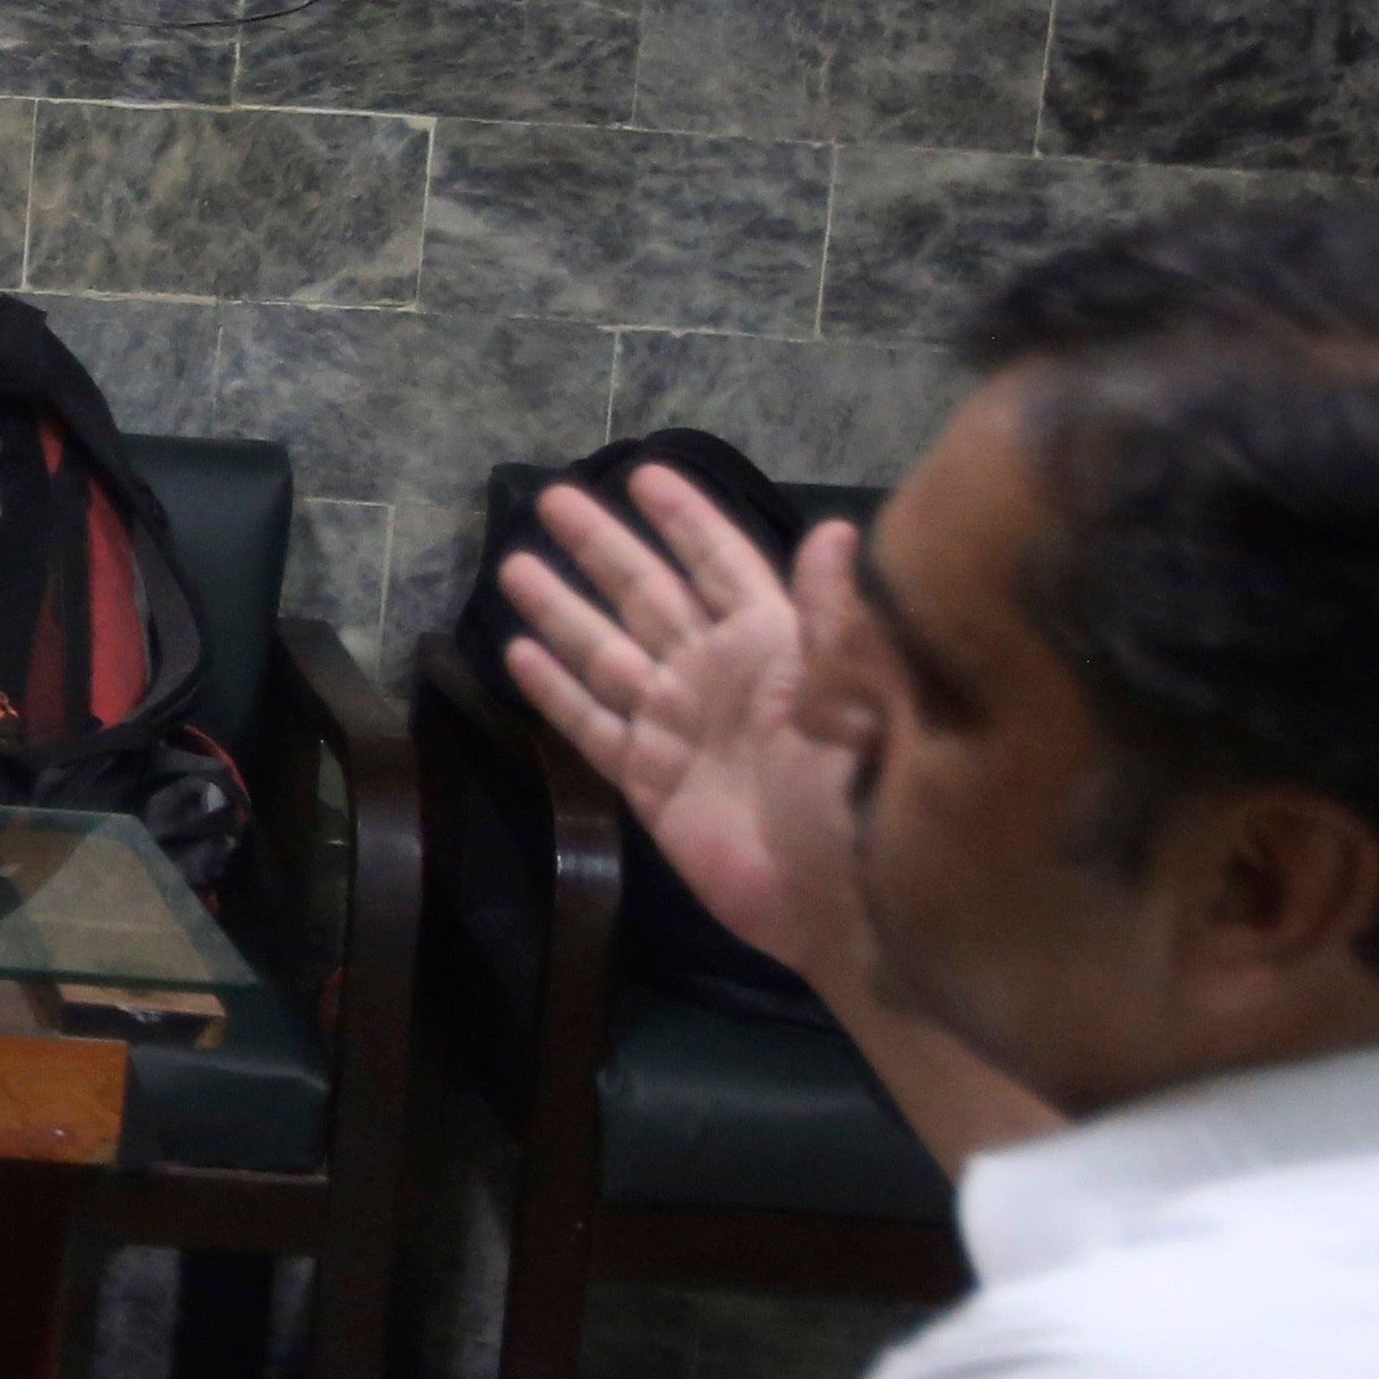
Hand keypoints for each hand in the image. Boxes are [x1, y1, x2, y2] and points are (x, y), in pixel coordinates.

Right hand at [493, 468, 870, 994]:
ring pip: (607, 653)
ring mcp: (680, 728)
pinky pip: (593, 726)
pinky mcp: (650, 783)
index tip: (642, 474)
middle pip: (648, 596)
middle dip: (603, 547)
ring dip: (562, 610)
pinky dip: (555, 693)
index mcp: (774, 647)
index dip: (683, 520)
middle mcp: (719, 675)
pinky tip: (517, 656)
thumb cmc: (865, 798)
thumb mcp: (863, 698)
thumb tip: (837, 532)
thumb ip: (835, 619)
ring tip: (513, 567)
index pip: (721, 564)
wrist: (844, 905)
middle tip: (551, 499)